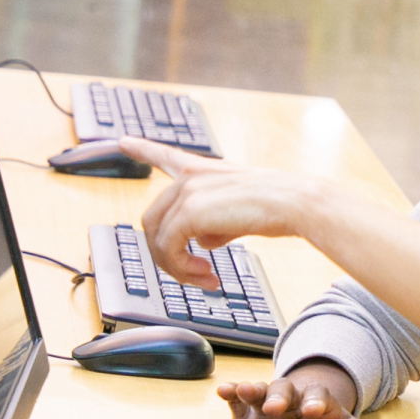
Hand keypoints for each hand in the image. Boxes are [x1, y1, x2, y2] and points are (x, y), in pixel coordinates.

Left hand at [122, 137, 369, 289]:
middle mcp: (191, 176)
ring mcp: (188, 191)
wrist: (295, 204)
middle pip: (154, 220)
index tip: (123, 141)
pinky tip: (207, 275)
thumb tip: (202, 243)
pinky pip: (169, 248)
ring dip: (176, 266)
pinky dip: (183, 268)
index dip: (143, 149)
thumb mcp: (240, 213)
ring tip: (204, 278)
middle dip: (168, 253)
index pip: (167, 156)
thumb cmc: (278, 208)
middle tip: (196, 273)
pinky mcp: (189, 211)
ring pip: (157, 238)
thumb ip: (215, 225)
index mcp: (205, 170)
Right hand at [219, 360, 387, 418]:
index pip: (319, 398)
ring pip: (263, 391)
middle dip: (282, 398)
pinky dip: (231, 392)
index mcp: (319, 403)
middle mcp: (293, 399)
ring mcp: (270, 403)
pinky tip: (224, 390)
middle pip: (288, 391)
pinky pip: (238, 399)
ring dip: (254, 390)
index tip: (314, 411)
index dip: (316, 403)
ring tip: (246, 391)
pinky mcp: (248, 412)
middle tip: (277, 408)